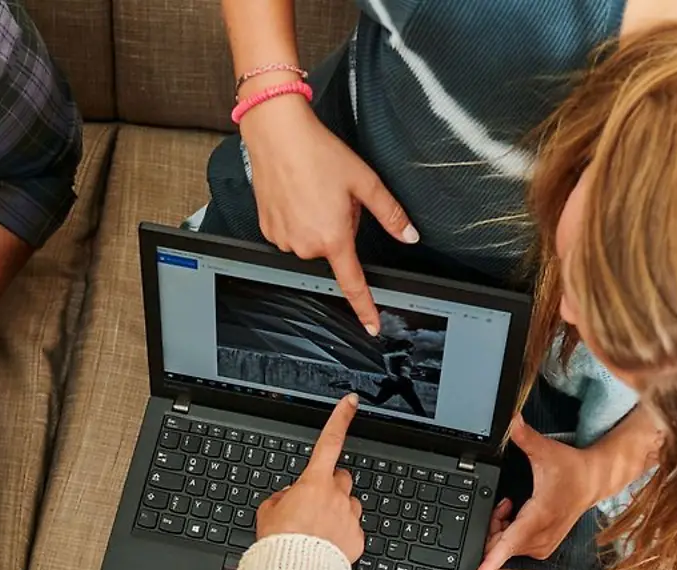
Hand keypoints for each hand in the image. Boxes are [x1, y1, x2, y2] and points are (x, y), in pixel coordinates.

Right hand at [240, 94, 417, 333]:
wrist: (277, 135)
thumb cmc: (317, 153)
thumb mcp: (364, 182)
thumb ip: (390, 214)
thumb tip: (409, 235)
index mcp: (333, 237)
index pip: (353, 283)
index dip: (365, 307)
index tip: (371, 326)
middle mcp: (305, 244)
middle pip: (332, 249)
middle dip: (338, 228)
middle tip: (333, 197)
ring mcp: (283, 239)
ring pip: (310, 241)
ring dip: (316, 223)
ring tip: (313, 191)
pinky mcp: (267, 229)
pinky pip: (290, 233)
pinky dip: (296, 218)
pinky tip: (296, 194)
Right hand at [256, 394, 364, 561]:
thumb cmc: (279, 545)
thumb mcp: (267, 513)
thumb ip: (281, 498)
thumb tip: (288, 497)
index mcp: (313, 483)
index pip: (329, 442)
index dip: (340, 418)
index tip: (350, 403)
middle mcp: (336, 496)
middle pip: (340, 477)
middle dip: (329, 485)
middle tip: (313, 502)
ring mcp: (349, 517)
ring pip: (348, 504)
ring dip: (337, 510)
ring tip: (318, 530)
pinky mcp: (357, 539)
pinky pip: (352, 530)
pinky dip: (341, 535)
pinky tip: (326, 546)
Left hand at [473, 416, 603, 569]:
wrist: (592, 483)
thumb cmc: (570, 470)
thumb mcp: (545, 451)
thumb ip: (524, 436)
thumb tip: (510, 419)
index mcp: (538, 518)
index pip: (507, 545)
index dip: (489, 564)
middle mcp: (540, 538)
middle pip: (498, 542)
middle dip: (492, 524)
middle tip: (506, 502)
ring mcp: (542, 546)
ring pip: (504, 545)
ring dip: (501, 526)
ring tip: (514, 505)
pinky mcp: (542, 549)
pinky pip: (513, 546)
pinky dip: (509, 531)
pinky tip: (518, 515)